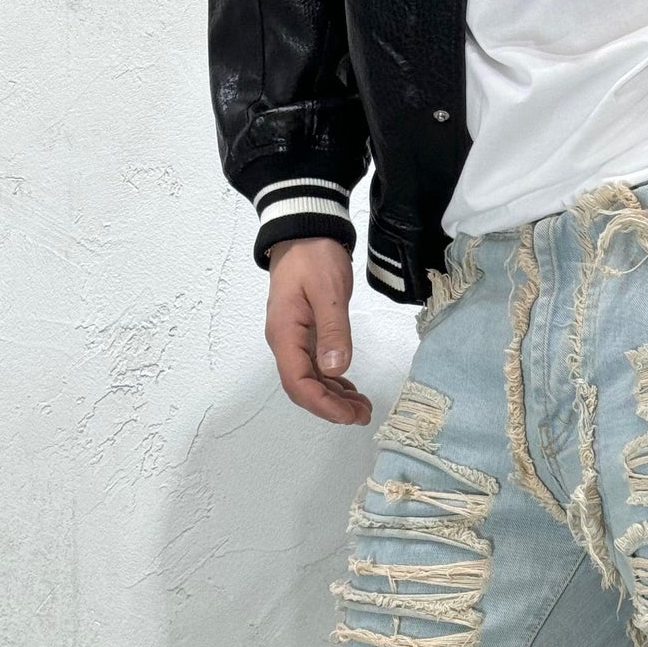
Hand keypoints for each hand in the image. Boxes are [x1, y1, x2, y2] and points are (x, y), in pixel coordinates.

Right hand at [264, 238, 371, 424]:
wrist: (304, 230)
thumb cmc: (313, 255)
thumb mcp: (328, 291)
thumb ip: (333, 331)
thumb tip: (335, 370)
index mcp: (285, 334)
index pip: (298, 383)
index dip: (322, 404)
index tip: (348, 415)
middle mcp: (285, 342)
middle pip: (303, 388)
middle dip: (331, 407)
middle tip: (362, 416)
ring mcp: (294, 339)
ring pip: (311, 381)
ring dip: (335, 398)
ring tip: (362, 408)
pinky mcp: (305, 334)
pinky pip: (316, 367)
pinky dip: (334, 383)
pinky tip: (351, 390)